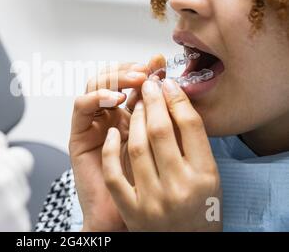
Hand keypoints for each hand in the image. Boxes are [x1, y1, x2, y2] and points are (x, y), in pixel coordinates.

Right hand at [69, 55, 165, 231]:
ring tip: (134, 81)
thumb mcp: (162, 144)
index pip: (132, 80)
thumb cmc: (147, 184)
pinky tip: (115, 99)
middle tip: (147, 71)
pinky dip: (96, 97)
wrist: (124, 216)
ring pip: (94, 85)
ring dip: (114, 78)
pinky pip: (81, 108)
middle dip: (129, 69)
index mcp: (129, 114)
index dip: (144, 67)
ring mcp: (93, 123)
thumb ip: (164, 117)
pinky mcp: (78, 135)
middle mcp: (109, 115)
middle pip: (111, 77)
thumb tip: (174, 84)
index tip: (159, 63)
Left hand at [102, 79, 221, 231]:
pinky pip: (114, 174)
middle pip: (162, 131)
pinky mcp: (130, 210)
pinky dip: (111, 150)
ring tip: (136, 104)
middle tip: (149, 84)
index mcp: (204, 178)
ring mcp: (152, 201)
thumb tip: (175, 102)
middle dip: (153, 101)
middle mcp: (180, 189)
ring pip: (137, 147)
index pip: (190, 126)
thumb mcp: (208, 177)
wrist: (182, 245)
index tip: (168, 84)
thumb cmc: (197, 209)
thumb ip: (193, 144)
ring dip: (134, 120)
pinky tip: (113, 133)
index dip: (177, 99)